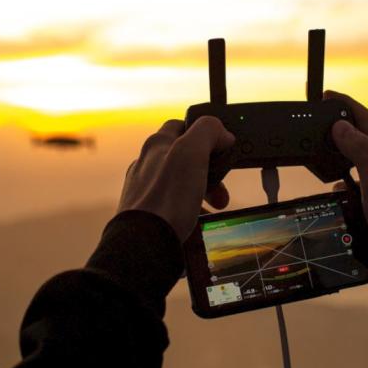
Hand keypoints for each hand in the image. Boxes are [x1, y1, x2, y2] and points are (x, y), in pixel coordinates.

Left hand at [118, 117, 235, 240]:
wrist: (145, 242)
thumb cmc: (166, 197)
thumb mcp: (191, 152)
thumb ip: (207, 132)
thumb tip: (222, 132)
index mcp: (156, 145)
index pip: (180, 125)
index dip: (203, 131)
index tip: (220, 145)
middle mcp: (147, 165)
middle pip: (184, 158)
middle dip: (209, 170)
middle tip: (222, 185)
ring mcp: (145, 190)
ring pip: (181, 183)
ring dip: (203, 191)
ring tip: (216, 205)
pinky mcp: (148, 213)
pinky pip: (174, 206)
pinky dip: (191, 210)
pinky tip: (199, 221)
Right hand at [326, 91, 367, 284]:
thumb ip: (361, 150)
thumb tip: (341, 127)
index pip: (367, 119)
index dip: (346, 105)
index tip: (326, 96)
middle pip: (362, 137)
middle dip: (340, 127)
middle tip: (318, 121)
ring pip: (357, 161)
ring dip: (340, 155)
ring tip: (322, 152)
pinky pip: (358, 183)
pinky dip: (344, 181)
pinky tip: (336, 188)